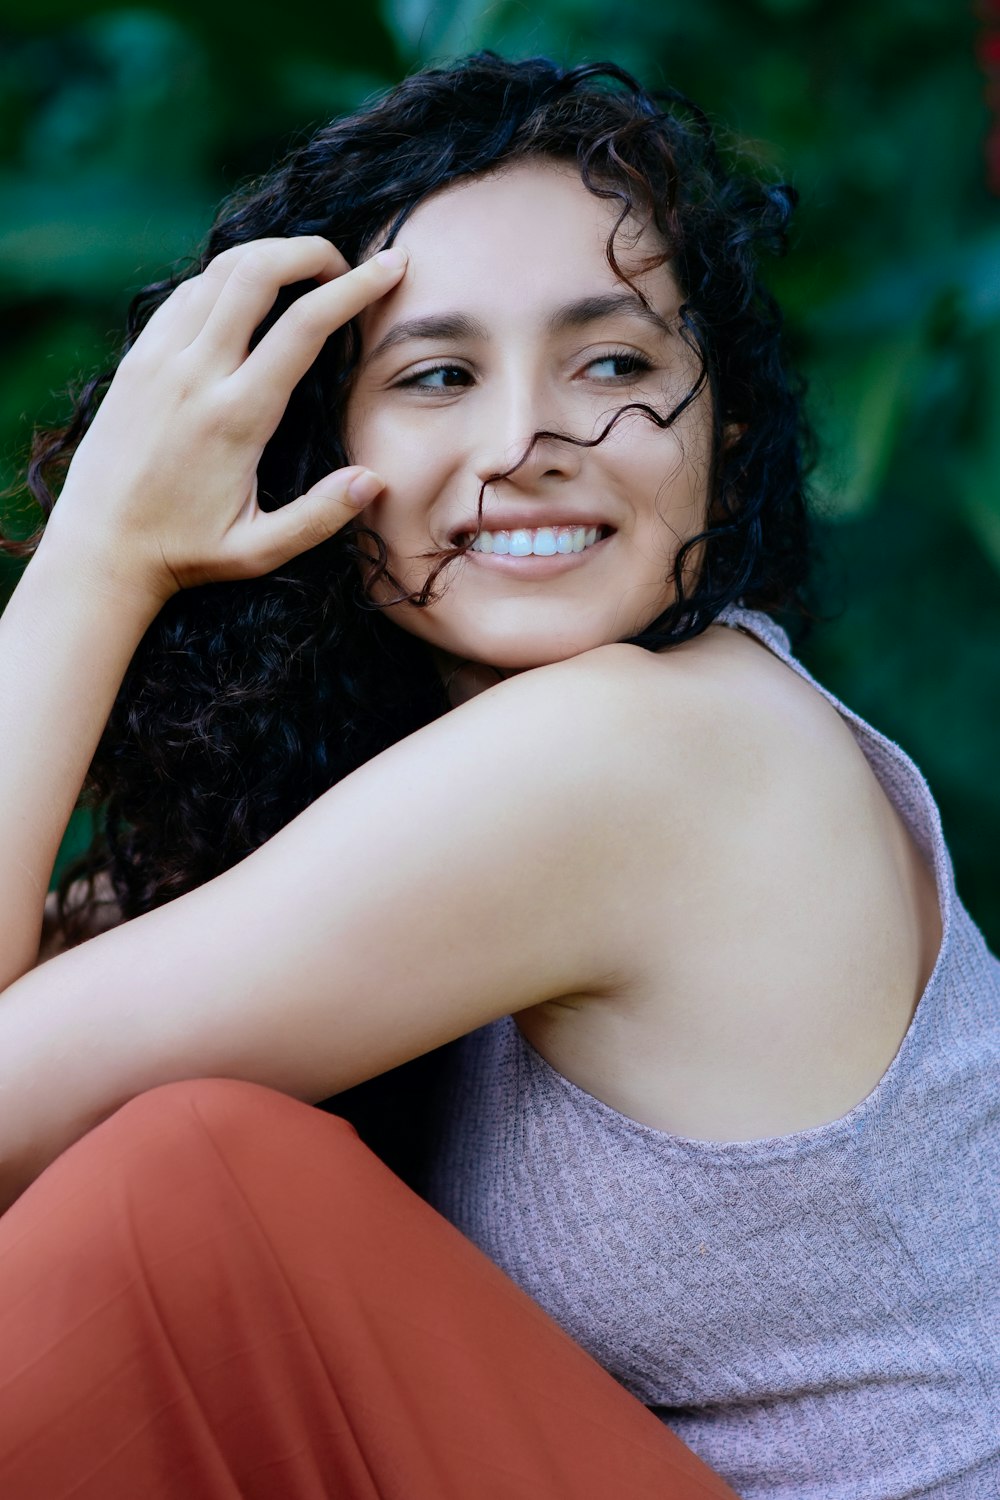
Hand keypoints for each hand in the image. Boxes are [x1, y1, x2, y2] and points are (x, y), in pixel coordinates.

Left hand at [44, 237, 406, 604]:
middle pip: (257, 270)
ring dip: (268, 258)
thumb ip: (319, 517)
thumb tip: (373, 480)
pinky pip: (186, 294)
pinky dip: (225, 280)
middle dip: (310, 251)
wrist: (97, 549)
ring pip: (218, 271)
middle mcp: (195, 375)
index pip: (304, 326)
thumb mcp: (259, 552)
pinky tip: (248, 301)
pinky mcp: (136, 359)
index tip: (391, 266)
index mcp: (236, 417)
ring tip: (303, 276)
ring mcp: (158, 360)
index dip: (356, 287)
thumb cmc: (185, 554)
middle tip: (343, 266)